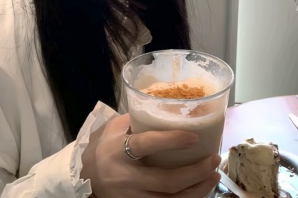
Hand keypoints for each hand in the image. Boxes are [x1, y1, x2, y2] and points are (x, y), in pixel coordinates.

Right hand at [81, 114, 220, 197]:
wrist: (84, 176)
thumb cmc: (103, 146)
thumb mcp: (115, 127)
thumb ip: (138, 119)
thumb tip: (168, 109)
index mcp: (119, 150)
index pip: (147, 145)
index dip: (172, 141)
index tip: (195, 136)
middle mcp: (125, 177)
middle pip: (166, 181)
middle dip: (195, 173)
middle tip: (213, 159)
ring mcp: (131, 197)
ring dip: (197, 191)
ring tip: (213, 176)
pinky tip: (198, 191)